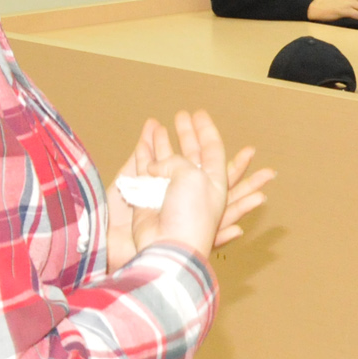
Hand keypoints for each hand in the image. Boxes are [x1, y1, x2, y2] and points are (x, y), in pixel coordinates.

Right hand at [105, 111, 272, 268]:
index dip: (206, 131)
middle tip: (182, 114)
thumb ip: (176, 161)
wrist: (165, 245)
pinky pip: (146, 171)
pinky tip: (143, 140)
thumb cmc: (189, 213)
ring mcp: (170, 194)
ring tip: (160, 124)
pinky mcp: (149, 200)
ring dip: (164, 142)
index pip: (213, 150)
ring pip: (167, 161)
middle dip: (187, 133)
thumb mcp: (192, 177)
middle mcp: (193, 188)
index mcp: (214, 183)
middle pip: (191, 154)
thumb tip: (155, 166)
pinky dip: (145, 154)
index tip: (198, 113)